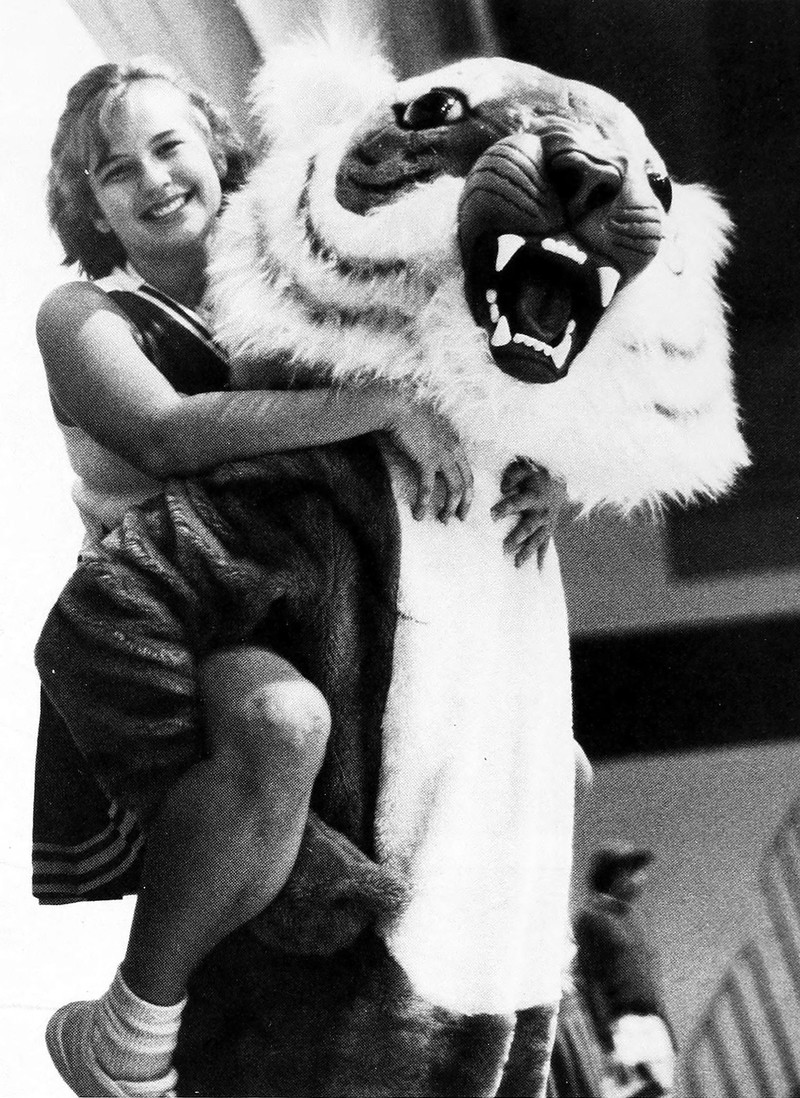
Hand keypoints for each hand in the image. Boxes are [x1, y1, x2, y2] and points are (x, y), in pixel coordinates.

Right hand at [385, 399, 473, 521]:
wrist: (397, 406)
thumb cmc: (407, 414)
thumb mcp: (428, 428)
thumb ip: (434, 441)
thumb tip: (429, 454)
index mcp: (455, 442)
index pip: (468, 471)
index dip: (468, 489)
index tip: (464, 502)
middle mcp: (453, 449)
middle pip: (467, 483)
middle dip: (465, 504)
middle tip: (460, 518)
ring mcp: (442, 455)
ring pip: (454, 489)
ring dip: (449, 508)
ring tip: (443, 521)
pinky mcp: (427, 460)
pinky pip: (428, 487)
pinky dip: (424, 503)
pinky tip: (419, 514)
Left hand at [491, 459, 566, 568]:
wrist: (559, 482)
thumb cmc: (535, 474)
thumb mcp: (525, 467)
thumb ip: (513, 475)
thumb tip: (503, 488)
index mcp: (534, 496)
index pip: (517, 502)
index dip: (505, 508)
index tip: (491, 516)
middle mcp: (542, 512)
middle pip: (528, 527)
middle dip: (516, 538)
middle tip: (503, 549)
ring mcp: (547, 523)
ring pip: (537, 540)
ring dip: (526, 552)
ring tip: (516, 565)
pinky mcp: (549, 530)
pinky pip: (546, 546)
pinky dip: (541, 559)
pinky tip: (536, 572)